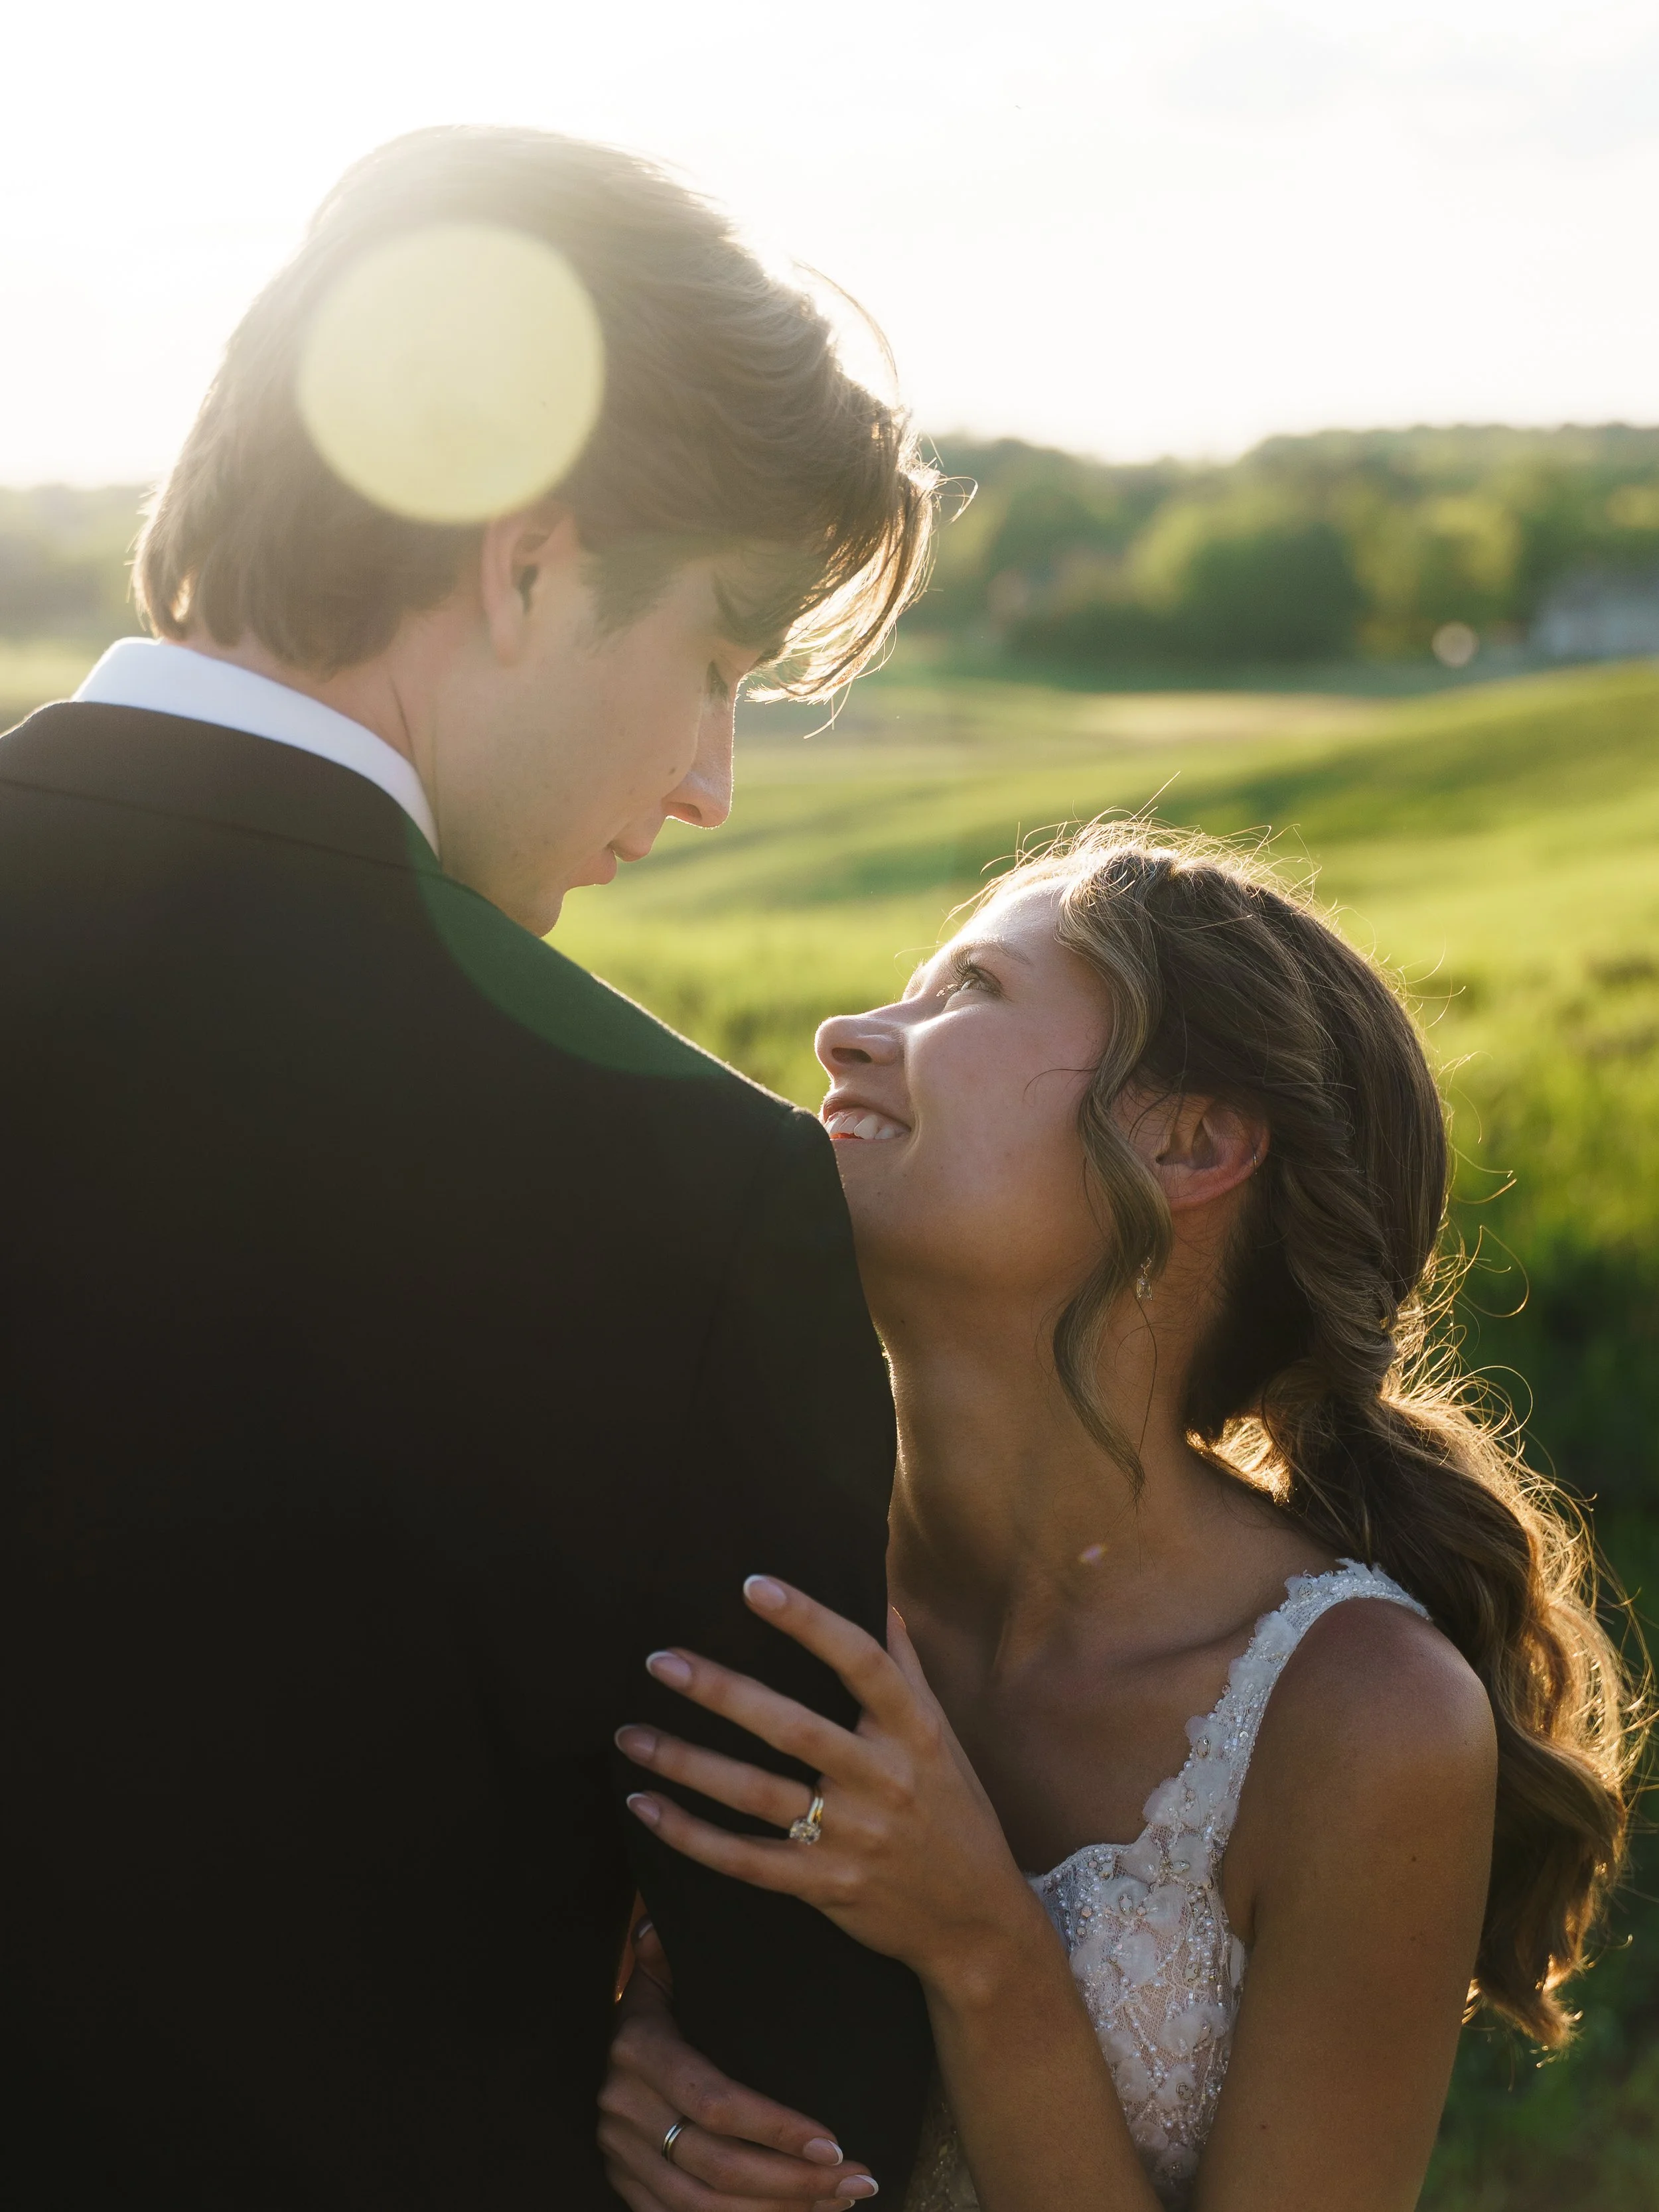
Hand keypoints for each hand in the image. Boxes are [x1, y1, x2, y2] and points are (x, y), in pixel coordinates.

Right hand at [600, 1920, 877, 2209]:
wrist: (597, 2049)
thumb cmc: (661, 2003)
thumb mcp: (663, 1971)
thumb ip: (674, 1951)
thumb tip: (660, 1927)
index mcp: (638, 2048)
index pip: (716, 2102)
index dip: (775, 2129)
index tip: (834, 2143)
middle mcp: (622, 2108)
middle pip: (716, 2165)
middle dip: (795, 2181)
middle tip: (858, 2180)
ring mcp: (620, 2155)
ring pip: (702, 2208)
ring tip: (841, 2203)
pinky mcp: (625, 2188)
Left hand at [617, 1576, 1049, 1997]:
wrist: (978, 1924)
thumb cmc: (956, 1812)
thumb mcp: (942, 1737)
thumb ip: (906, 1670)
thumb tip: (879, 1603)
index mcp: (912, 1731)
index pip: (860, 1662)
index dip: (809, 1621)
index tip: (754, 1585)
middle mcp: (882, 1780)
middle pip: (791, 1728)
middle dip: (721, 1692)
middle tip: (660, 1660)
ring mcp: (852, 1837)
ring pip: (755, 1795)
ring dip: (687, 1764)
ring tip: (630, 1737)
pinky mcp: (825, 1887)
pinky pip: (746, 1860)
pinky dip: (692, 1835)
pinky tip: (647, 1807)